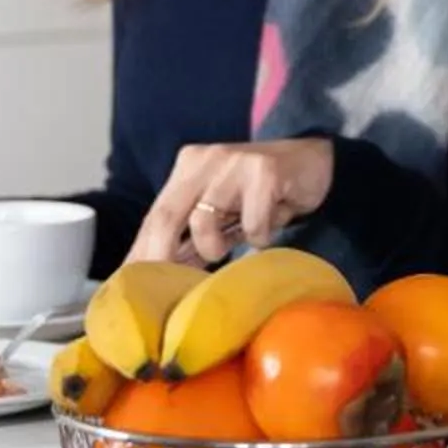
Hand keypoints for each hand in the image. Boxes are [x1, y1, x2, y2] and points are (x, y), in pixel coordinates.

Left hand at [127, 140, 336, 266]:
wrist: (315, 163)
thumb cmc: (262, 194)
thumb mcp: (222, 211)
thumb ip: (193, 236)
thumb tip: (161, 274)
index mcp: (189, 166)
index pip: (156, 214)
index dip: (142, 251)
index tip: (133, 283)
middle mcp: (205, 159)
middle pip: (167, 214)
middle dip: (161, 257)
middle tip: (165, 288)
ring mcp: (234, 162)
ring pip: (204, 220)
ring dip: (216, 246)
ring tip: (233, 243)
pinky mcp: (264, 171)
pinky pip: (252, 222)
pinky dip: (260, 235)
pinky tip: (270, 225)